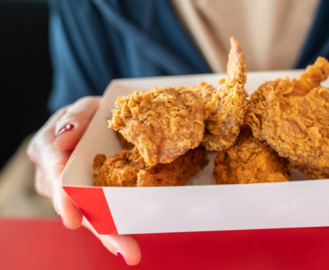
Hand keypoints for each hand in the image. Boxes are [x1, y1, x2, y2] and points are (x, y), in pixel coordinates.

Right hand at [27, 97, 140, 265]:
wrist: (100, 122)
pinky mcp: (89, 195)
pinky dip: (113, 225)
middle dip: (96, 227)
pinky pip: (99, 211)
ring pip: (88, 213)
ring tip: (128, 249)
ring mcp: (70, 189)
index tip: (72, 218)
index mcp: (49, 149)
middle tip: (120, 247)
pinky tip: (126, 244)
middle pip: (74, 205)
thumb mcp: (87, 107)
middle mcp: (55, 175)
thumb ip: (76, 116)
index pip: (55, 174)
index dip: (64, 197)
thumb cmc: (92, 114)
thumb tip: (63, 138)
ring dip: (108, 232)